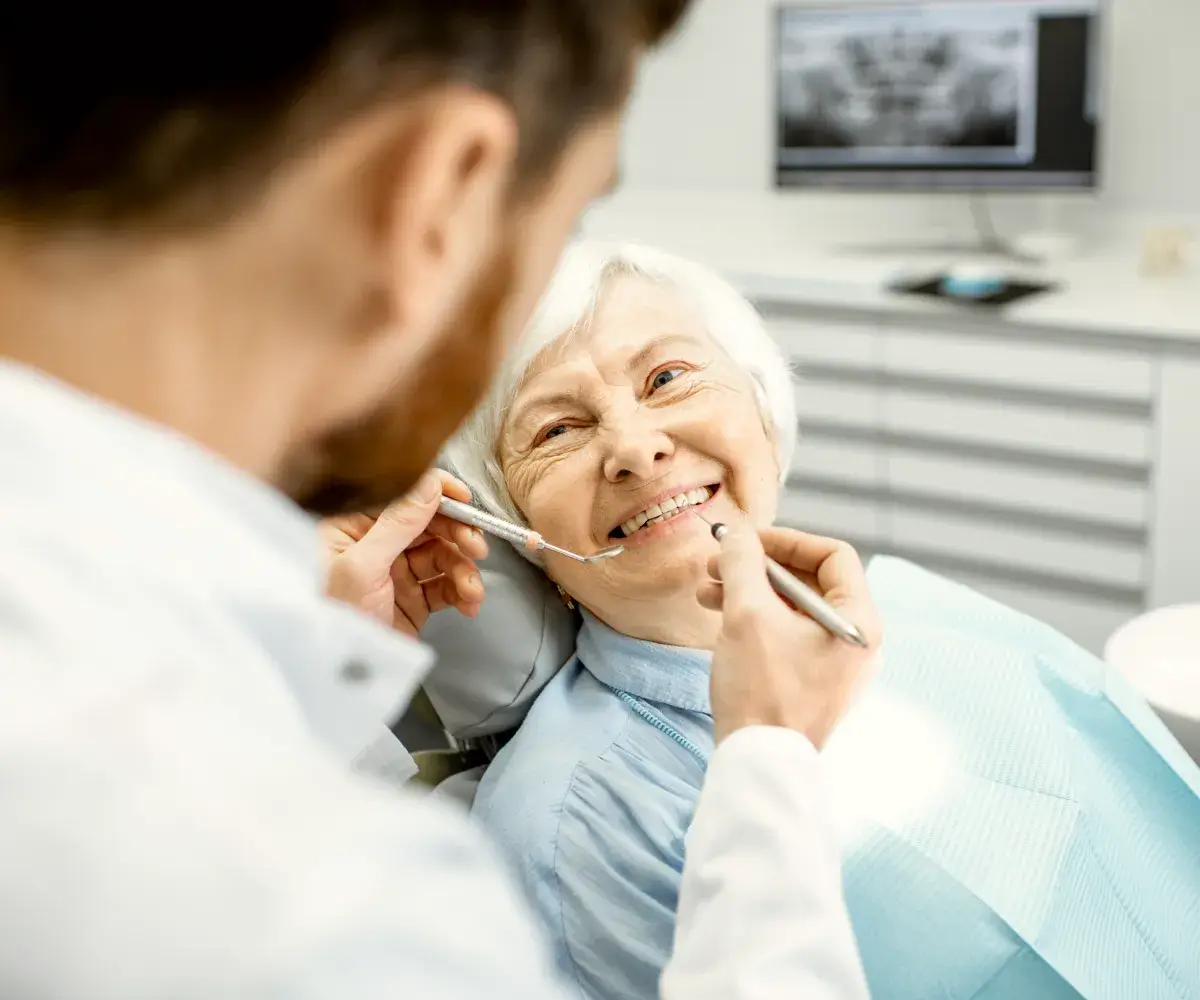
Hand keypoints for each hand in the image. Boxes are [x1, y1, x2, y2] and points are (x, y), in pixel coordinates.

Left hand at [319, 469, 488, 636]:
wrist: (341, 677)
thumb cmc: (335, 620)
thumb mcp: (363, 567)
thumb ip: (398, 523)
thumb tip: (429, 483)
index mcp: (351, 526)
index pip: (402, 496)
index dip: (437, 494)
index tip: (465, 500)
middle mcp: (375, 544)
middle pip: (429, 525)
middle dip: (458, 536)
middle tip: (478, 549)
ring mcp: (395, 572)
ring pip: (443, 556)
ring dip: (464, 571)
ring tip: (472, 591)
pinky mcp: (412, 599)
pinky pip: (445, 586)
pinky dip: (462, 592)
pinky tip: (469, 603)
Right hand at [697, 526, 881, 748]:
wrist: (758, 762)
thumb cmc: (761, 689)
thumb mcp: (747, 613)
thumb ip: (742, 562)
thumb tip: (736, 533)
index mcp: (859, 621)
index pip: (833, 555)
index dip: (787, 540)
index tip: (746, 540)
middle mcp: (856, 641)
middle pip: (809, 581)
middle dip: (758, 566)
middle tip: (716, 562)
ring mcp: (835, 665)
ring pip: (792, 608)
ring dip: (749, 591)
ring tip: (705, 591)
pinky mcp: (812, 682)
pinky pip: (787, 635)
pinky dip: (755, 620)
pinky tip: (718, 616)